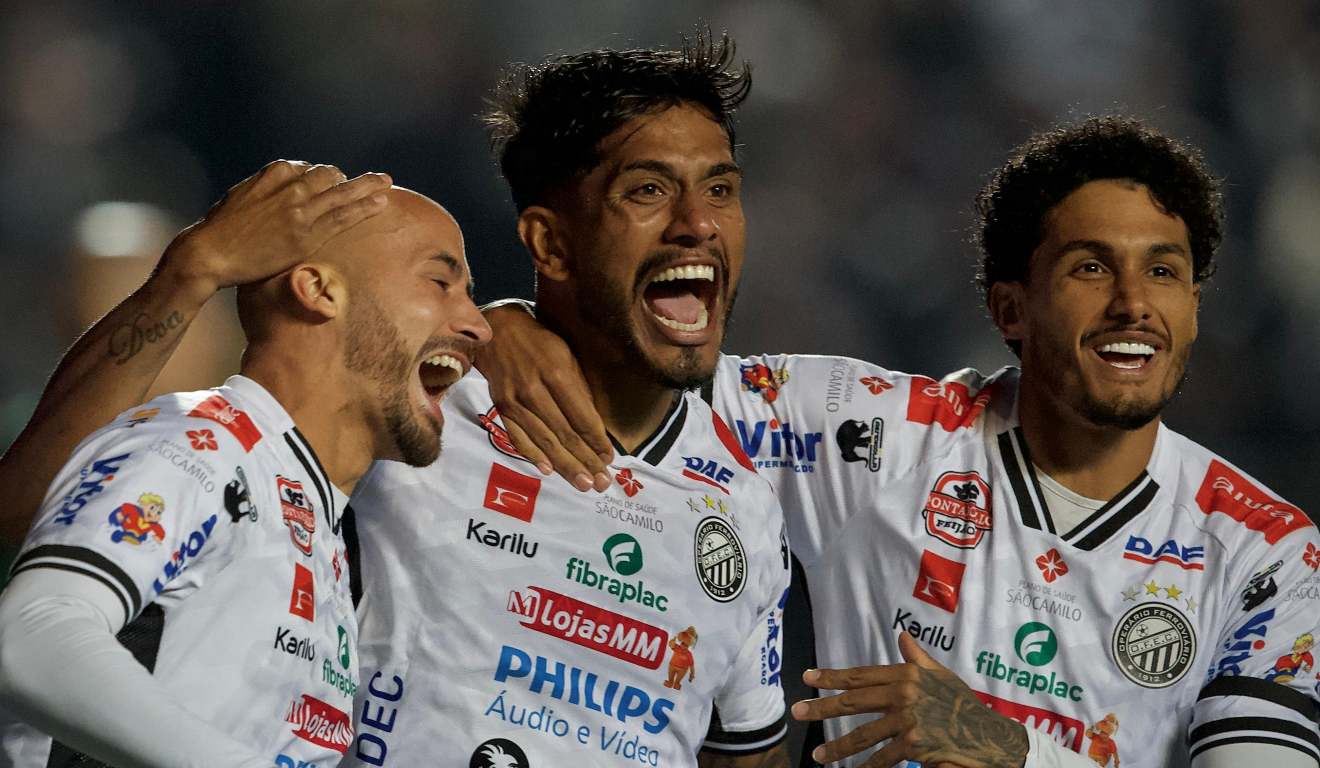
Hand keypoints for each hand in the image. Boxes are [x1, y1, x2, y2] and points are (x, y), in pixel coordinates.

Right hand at [160, 160, 391, 293]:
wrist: (210, 252)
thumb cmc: (220, 229)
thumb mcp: (241, 196)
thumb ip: (265, 188)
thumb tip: (282, 188)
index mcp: (273, 173)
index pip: (309, 168)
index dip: (323, 177)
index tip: (333, 184)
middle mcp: (290, 188)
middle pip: (330, 176)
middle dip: (352, 179)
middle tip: (376, 179)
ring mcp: (300, 211)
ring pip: (342, 193)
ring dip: (368, 186)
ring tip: (386, 182)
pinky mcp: (306, 235)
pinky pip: (342, 218)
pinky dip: (363, 208)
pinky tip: (380, 203)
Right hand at [477, 302, 613, 491]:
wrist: (496, 332)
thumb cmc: (540, 342)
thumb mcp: (567, 354)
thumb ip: (579, 388)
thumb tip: (594, 424)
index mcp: (556, 373)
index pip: (582, 416)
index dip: (597, 441)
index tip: (610, 459)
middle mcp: (535, 391)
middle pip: (565, 434)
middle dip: (586, 461)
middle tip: (602, 483)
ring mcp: (515, 402)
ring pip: (544, 441)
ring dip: (565, 466)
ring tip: (583, 484)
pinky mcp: (501, 408)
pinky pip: (518, 437)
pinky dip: (533, 455)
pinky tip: (548, 470)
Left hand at [791, 633, 1026, 767]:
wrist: (989, 735)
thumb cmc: (963, 704)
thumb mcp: (941, 675)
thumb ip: (917, 657)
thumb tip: (902, 634)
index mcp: (906, 674)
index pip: (860, 675)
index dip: (832, 676)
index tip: (809, 677)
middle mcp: (904, 693)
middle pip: (854, 701)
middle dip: (823, 708)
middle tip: (797, 712)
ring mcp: (909, 719)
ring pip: (864, 734)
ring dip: (839, 747)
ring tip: (819, 756)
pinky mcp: (915, 744)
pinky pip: (883, 758)